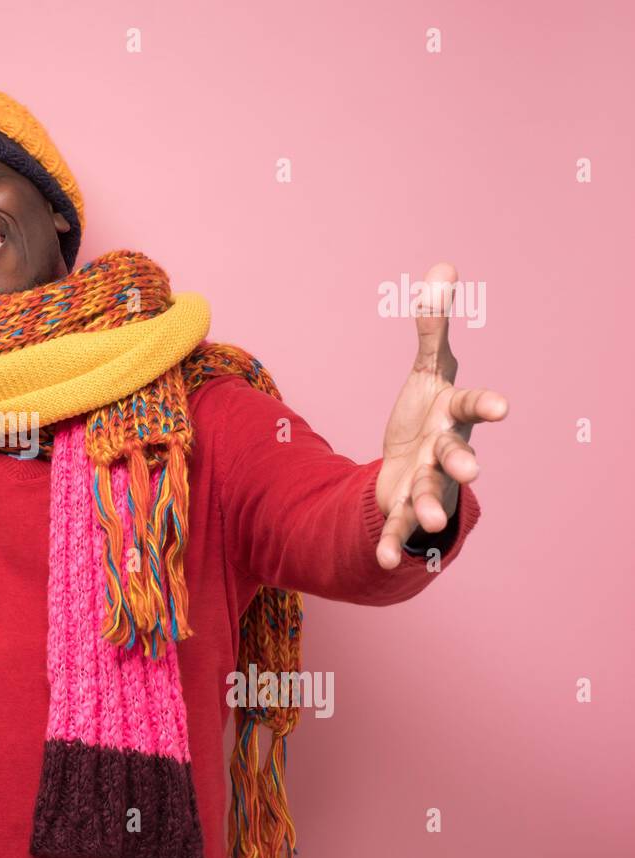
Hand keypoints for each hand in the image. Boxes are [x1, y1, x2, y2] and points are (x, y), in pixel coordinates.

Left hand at [374, 263, 507, 568]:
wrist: (417, 462)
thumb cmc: (429, 411)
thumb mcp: (428, 370)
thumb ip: (433, 326)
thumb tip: (443, 268)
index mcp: (450, 415)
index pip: (469, 405)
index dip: (484, 404)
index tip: (504, 407)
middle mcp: (444, 450)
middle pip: (454, 455)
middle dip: (462, 462)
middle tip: (473, 471)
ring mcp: (426, 481)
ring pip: (430, 494)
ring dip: (428, 508)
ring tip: (427, 521)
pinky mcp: (403, 506)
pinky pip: (397, 527)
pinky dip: (391, 544)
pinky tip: (382, 562)